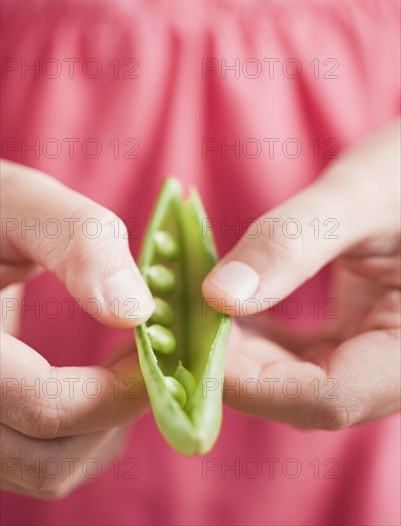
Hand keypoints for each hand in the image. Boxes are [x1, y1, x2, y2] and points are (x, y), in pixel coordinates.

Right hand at [0, 161, 153, 497]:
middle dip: (113, 414)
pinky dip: (81, 436)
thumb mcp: (25, 205)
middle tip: (145, 360)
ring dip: (101, 430)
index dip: (118, 390)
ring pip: (46, 470)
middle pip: (48, 458)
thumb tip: (137, 311)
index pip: (44, 405)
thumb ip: (79, 243)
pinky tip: (98, 384)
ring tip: (124, 369)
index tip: (157, 352)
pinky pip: (38, 462)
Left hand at [203, 118, 399, 428]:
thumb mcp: (360, 196)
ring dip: (242, 353)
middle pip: (303, 393)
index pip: (329, 398)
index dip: (252, 382)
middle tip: (180, 322)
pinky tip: (228, 309)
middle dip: (236, 365)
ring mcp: (376, 353)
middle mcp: (397, 365)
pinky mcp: (356, 334)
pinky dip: (260, 338)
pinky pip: (301, 354)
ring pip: (296, 378)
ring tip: (196, 313)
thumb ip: (292, 243)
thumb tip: (216, 294)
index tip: (192, 341)